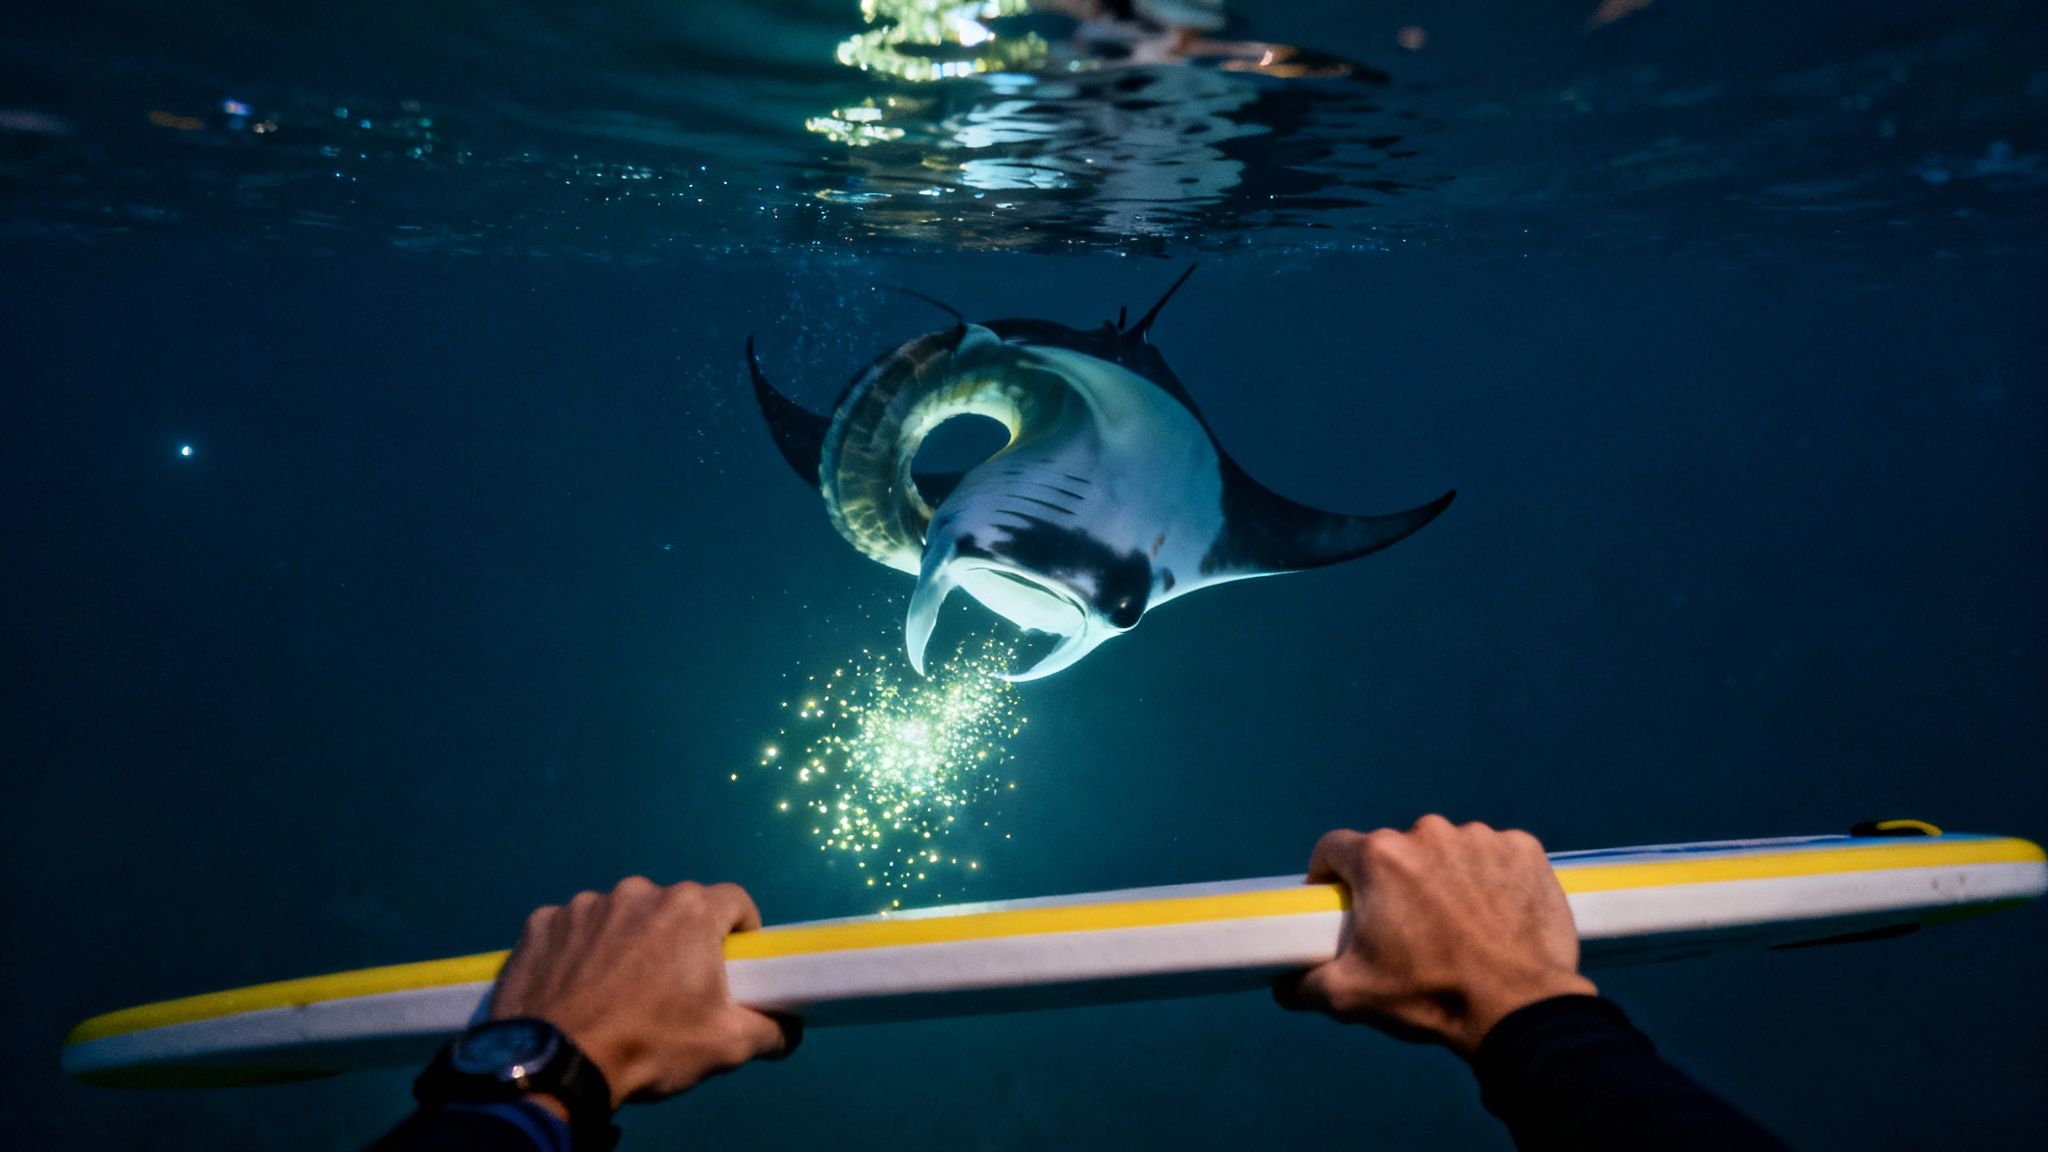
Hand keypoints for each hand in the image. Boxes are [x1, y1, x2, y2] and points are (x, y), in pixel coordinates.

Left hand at [490, 877, 799, 1110]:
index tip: (730, 965)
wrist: (554, 1065)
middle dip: (678, 940)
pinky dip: (578, 951)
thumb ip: (771, 1030)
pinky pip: (572, 930)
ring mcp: (585, 904)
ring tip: (616, 993)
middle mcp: (639, 891)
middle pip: (674, 909)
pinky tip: (575, 989)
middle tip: (671, 989)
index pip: (735, 902)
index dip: (739, 932)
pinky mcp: (542, 923)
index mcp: (690, 910)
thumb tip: (791, 1030)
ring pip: (622, 917)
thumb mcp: (726, 1046)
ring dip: (626, 943)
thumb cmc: (648, 1046)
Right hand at [1273, 815, 1595, 1058]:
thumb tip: (1283, 985)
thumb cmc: (1431, 995)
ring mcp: (1481, 837)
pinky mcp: (1524, 850)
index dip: (1330, 876)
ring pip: (1446, 850)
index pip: (1334, 849)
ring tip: (1458, 924)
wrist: (1519, 1009)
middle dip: (1394, 880)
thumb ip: (1305, 985)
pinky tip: (1496, 914)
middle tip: (1407, 926)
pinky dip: (1491, 877)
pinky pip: (1495, 855)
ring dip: (1444, 875)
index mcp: (1379, 858)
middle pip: (1394, 850)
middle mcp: (1427, 833)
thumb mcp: (1352, 995)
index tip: (1340, 904)